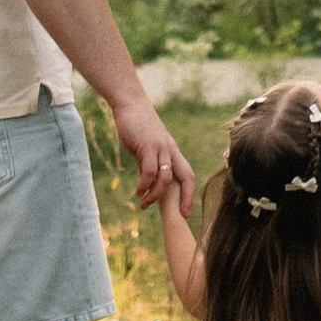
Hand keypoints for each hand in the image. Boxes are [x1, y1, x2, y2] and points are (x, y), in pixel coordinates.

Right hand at [110, 93, 195, 218]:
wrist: (131, 104)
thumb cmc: (137, 126)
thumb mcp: (146, 148)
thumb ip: (149, 163)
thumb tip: (147, 181)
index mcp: (172, 151)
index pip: (188, 175)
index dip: (189, 193)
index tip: (186, 211)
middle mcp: (171, 150)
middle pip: (186, 177)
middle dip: (186, 198)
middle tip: (180, 216)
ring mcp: (161, 148)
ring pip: (166, 178)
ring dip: (155, 195)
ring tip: (144, 204)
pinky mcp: (148, 145)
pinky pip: (150, 170)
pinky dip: (144, 184)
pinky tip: (138, 191)